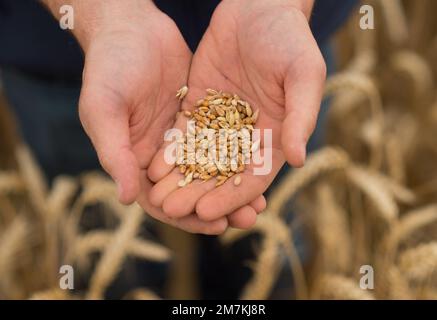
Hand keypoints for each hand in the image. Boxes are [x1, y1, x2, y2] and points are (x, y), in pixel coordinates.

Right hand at [44, 0, 238, 233]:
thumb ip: (115, 154)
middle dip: (219, 206)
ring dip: (232, 185)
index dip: (188, 217)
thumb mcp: (105, 110)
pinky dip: (236, 155)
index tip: (216, 225)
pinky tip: (258, 164)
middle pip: (191, 190)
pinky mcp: (198, 116)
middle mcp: (157, 154)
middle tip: (250, 218)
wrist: (130, 27)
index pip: (161, 201)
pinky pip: (220, 141)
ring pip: (209, 169)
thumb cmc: (108, 68)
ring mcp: (179, 136)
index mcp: (133, 160)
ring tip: (261, 201)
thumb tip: (127, 200)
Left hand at [147, 0, 325, 225]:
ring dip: (180, 179)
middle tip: (173, 211)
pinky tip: (153, 166)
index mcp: (275, 137)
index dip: (231, 197)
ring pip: (199, 159)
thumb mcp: (303, 74)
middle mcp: (246, 136)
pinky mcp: (199, 106)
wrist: (259, 7)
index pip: (253, 177)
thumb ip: (301, 116)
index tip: (207, 212)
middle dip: (197, 194)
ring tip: (157, 197)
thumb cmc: (290, 39)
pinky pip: (183, 133)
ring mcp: (221, 123)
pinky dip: (171, 151)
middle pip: (221, 175)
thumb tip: (299, 160)